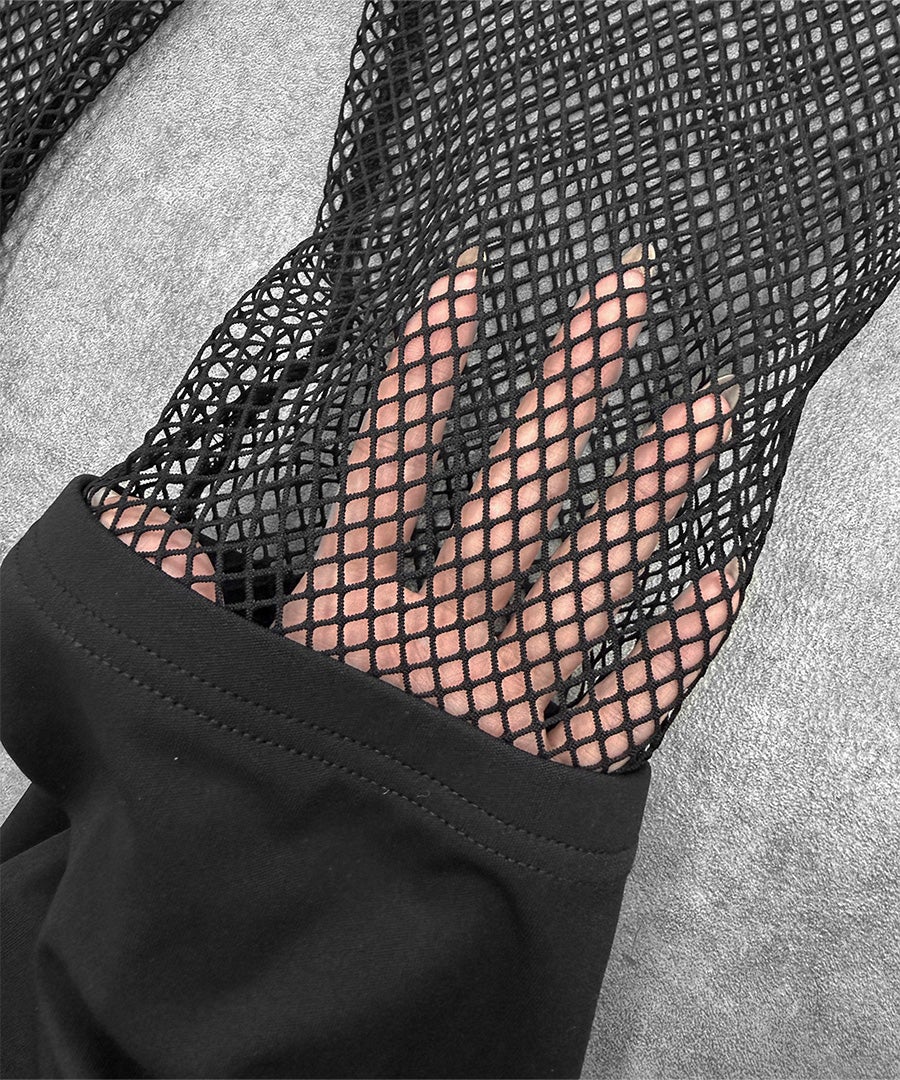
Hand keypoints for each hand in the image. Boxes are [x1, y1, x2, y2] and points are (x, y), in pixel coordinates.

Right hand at [95, 245, 741, 768]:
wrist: (290, 959)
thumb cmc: (243, 810)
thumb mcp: (201, 698)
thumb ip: (180, 607)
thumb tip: (142, 520)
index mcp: (338, 620)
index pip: (387, 468)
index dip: (426, 372)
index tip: (472, 278)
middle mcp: (427, 650)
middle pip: (511, 500)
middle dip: (570, 392)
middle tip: (630, 295)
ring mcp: (494, 710)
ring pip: (584, 584)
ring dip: (649, 495)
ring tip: (708, 411)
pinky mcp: (540, 781)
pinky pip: (621, 710)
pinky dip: (672, 650)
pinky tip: (721, 581)